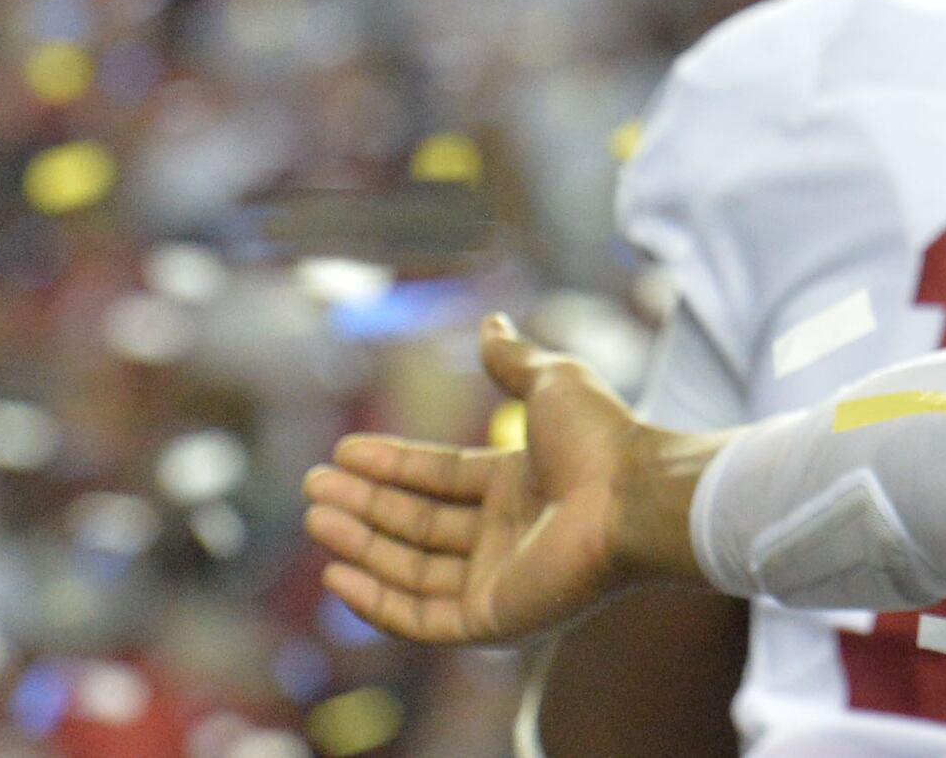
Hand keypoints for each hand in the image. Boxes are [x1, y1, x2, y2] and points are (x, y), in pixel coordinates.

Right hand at [305, 315, 700, 644]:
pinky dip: (377, 600)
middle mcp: (506, 536)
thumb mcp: (551, 382)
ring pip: (411, 568)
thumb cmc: (602, 439)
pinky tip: (338, 571)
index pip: (439, 478)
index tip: (342, 452)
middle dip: (364, 505)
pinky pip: (421, 616)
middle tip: (313, 488)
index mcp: (518, 485)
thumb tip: (490, 324)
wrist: (633, 497)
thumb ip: (513, 361)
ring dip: (361, 544)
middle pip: (418, 523)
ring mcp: (498, 581)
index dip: (390, 465)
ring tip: (317, 516)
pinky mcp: (493, 620)